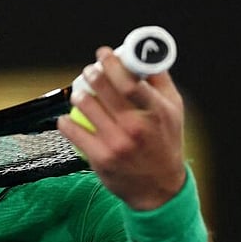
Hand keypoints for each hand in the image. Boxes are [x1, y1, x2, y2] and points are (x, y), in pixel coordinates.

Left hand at [57, 46, 186, 210]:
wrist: (159, 188)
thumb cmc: (165, 143)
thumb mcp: (174, 111)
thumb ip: (160, 82)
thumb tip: (145, 55)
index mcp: (156, 112)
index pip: (130, 81)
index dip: (113, 63)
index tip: (104, 54)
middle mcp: (136, 127)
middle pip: (105, 90)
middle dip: (92, 74)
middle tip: (89, 71)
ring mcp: (117, 143)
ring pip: (86, 107)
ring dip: (78, 95)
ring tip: (79, 93)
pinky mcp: (100, 158)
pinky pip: (73, 132)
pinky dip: (66, 122)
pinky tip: (67, 118)